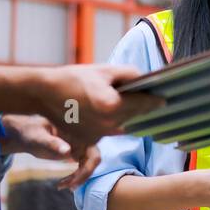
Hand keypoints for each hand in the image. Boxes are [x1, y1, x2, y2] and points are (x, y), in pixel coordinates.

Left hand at [0, 115, 100, 190]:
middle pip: (93, 160)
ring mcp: (79, 145)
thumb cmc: (30, 131)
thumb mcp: (38, 137)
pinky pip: (81, 167)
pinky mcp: (75, 152)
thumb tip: (68, 151)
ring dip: (79, 178)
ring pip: (88, 165)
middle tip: (69, 188)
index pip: (93, 152)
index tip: (73, 182)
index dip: (87, 169)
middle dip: (83, 175)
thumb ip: (52, 143)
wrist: (25, 132)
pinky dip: (74, 177)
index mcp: (77, 131)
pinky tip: (62, 184)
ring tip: (62, 186)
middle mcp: (82, 138)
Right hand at [37, 64, 162, 154]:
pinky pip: (110, 130)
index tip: (165, 99)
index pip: (143, 103)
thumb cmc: (73, 78)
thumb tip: (145, 79)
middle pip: (136, 116)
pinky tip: (111, 110)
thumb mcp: (104, 70)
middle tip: (153, 99)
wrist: (44, 95)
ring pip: (125, 125)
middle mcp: (109, 124)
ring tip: (133, 103)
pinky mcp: (91, 139)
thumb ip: (128, 74)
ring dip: (130, 116)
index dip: (156, 100)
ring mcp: (100, 134)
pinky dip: (115, 121)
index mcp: (113, 105)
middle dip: (145, 108)